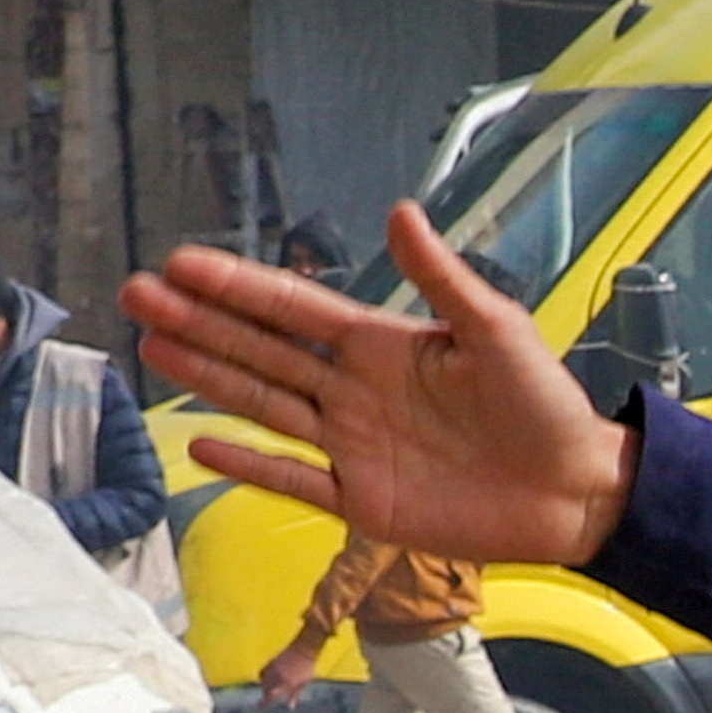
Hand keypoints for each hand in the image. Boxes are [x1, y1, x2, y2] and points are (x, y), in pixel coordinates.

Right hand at [123, 205, 638, 567]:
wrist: (574, 491)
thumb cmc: (544, 405)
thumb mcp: (497, 330)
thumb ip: (442, 279)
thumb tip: (401, 211)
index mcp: (383, 345)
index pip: (295, 309)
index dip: (239, 287)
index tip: (183, 263)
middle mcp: (355, 391)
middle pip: (261, 351)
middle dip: (199, 322)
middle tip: (137, 293)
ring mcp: (352, 446)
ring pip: (263, 406)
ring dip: (206, 378)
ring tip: (150, 347)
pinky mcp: (362, 500)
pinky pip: (292, 481)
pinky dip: (248, 465)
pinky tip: (199, 444)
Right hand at [258, 638, 323, 710]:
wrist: (304, 649)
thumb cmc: (307, 668)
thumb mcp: (304, 683)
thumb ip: (295, 695)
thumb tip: (290, 707)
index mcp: (287, 683)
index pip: (271, 695)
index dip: (264, 702)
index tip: (259, 706)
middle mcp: (278, 676)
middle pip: (266, 689)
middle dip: (266, 694)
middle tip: (267, 698)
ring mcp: (274, 668)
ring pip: (263, 681)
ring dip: (264, 686)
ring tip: (268, 689)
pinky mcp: (271, 661)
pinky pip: (262, 672)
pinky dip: (263, 677)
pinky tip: (266, 679)